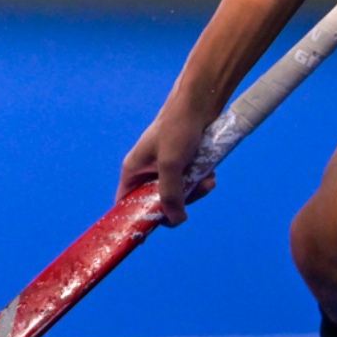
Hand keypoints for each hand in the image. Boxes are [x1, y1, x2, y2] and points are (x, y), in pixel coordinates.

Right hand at [119, 98, 218, 226]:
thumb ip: (171, 194)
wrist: (199, 103)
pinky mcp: (183, 163)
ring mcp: (165, 168)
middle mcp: (147, 172)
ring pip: (178, 193)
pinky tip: (210, 170)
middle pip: (158, 202)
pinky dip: (201, 180)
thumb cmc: (177, 128)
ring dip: (196, 190)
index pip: (126, 203)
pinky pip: (190, 182)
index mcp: (133, 171)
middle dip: (180, 202)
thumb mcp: (171, 165)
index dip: (134, 219)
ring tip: (208, 178)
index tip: (149, 234)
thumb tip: (175, 221)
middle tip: (195, 193)